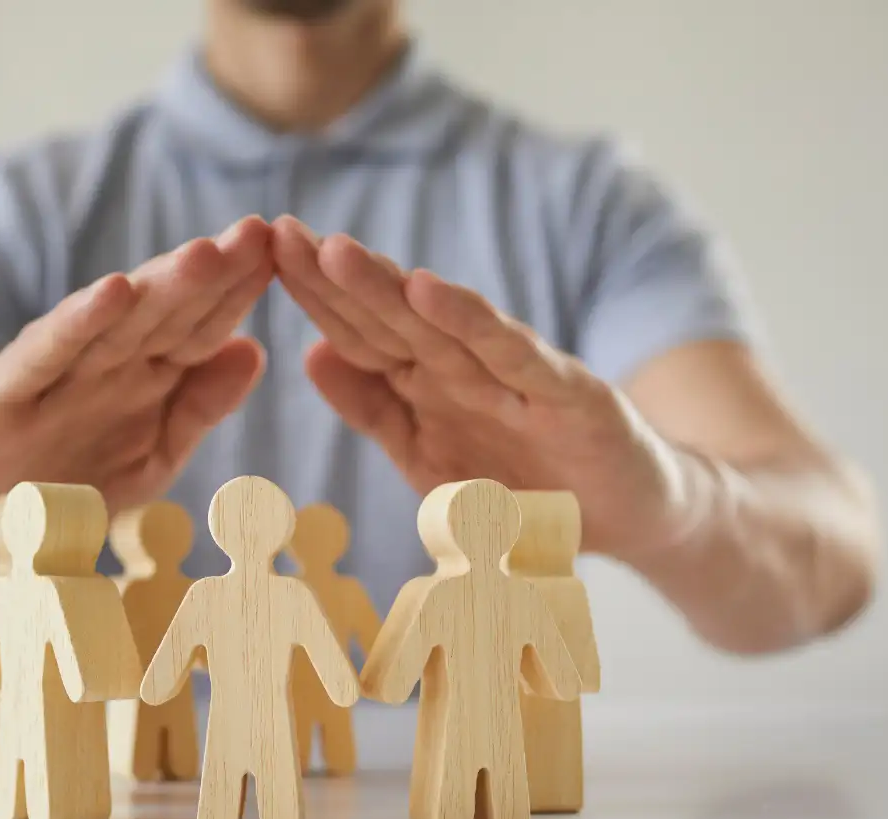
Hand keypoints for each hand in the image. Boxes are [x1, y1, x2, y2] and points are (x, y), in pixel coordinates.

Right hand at [0, 216, 273, 561]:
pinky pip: (47, 354)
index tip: (291, 256)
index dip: (243, 292)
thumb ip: (198, 405)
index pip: (203, 327)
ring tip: (205, 252)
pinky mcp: (4, 392)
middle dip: (215, 274)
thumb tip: (257, 349)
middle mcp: (104, 365)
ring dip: (159, 287)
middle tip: (261, 232)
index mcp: (144, 377)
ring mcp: (54, 375)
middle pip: (167, 313)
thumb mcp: (150, 454)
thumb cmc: (60, 481)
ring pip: (116, 324)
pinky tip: (112, 292)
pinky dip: (78, 324)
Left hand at [271, 216, 691, 557]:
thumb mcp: (428, 456)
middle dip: (334, 276)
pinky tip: (432, 291)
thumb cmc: (524, 485)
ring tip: (337, 251)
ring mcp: (514, 378)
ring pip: (441, 326)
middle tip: (278, 233)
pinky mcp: (565, 394)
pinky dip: (473, 323)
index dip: (312, 297)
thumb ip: (374, 409)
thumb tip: (311, 353)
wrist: (628, 517)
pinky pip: (512, 356)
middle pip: (389, 318)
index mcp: (426, 385)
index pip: (359, 334)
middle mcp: (464, 369)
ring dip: (388, 288)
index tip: (258, 259)